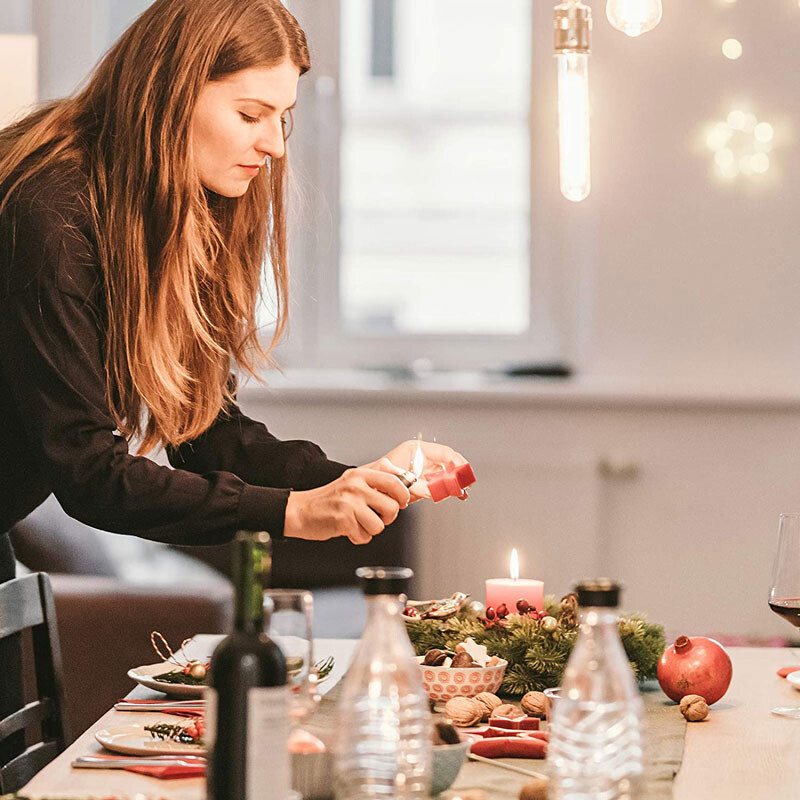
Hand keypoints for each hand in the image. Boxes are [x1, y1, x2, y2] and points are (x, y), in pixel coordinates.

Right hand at [284, 467, 410, 544]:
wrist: (300, 511)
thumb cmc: (330, 500)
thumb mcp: (352, 483)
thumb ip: (376, 483)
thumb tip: (407, 487)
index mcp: (361, 475)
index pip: (395, 482)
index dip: (403, 495)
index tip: (401, 502)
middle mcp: (356, 486)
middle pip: (392, 507)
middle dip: (387, 518)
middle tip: (376, 516)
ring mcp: (349, 503)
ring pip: (380, 525)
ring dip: (371, 530)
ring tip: (358, 523)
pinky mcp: (343, 521)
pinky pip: (364, 537)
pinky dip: (358, 537)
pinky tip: (348, 529)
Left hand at [363, 439, 468, 501]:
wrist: (367, 489)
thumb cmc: (378, 479)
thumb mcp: (401, 482)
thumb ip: (420, 486)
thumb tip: (437, 491)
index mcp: (416, 449)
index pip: (444, 452)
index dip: (457, 463)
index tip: (464, 473)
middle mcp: (422, 457)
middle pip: (448, 462)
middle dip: (458, 474)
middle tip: (465, 485)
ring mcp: (423, 468)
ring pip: (446, 473)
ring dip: (455, 483)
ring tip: (463, 492)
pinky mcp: (423, 480)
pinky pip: (440, 482)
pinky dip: (449, 488)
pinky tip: (457, 494)